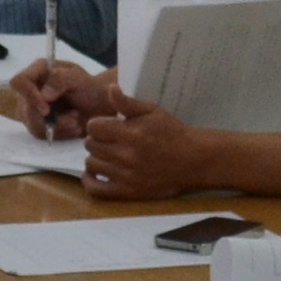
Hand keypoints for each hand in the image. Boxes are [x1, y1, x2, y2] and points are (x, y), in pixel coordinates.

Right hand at [14, 57, 105, 136]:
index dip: (28, 96)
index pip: (19, 82)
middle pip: (25, 109)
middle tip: (75, 117)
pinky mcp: (37, 124)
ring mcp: (32, 107)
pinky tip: (73, 126)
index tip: (46, 110)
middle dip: (51, 119)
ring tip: (77, 120)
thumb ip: (60, 80)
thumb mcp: (79, 79)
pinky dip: (60, 133)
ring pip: (32, 125)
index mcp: (38, 70)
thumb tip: (43, 95)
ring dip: (59, 127)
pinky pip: (41, 134)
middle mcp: (31, 88)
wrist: (100, 107)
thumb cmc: (91, 89)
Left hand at [69, 82, 210, 199]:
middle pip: (90, 145)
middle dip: (96, 139)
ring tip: (105, 154)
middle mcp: (125, 155)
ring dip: (95, 157)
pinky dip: (89, 181)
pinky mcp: (127, 192)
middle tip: (108, 139)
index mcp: (130, 133)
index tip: (106, 125)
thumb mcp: (152, 111)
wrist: (192, 160)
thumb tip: (110, 88)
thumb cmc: (171, 132)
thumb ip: (128, 103)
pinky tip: (93, 173)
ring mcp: (125, 176)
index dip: (97, 124)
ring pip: (90, 164)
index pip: (93, 127)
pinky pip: (96, 190)